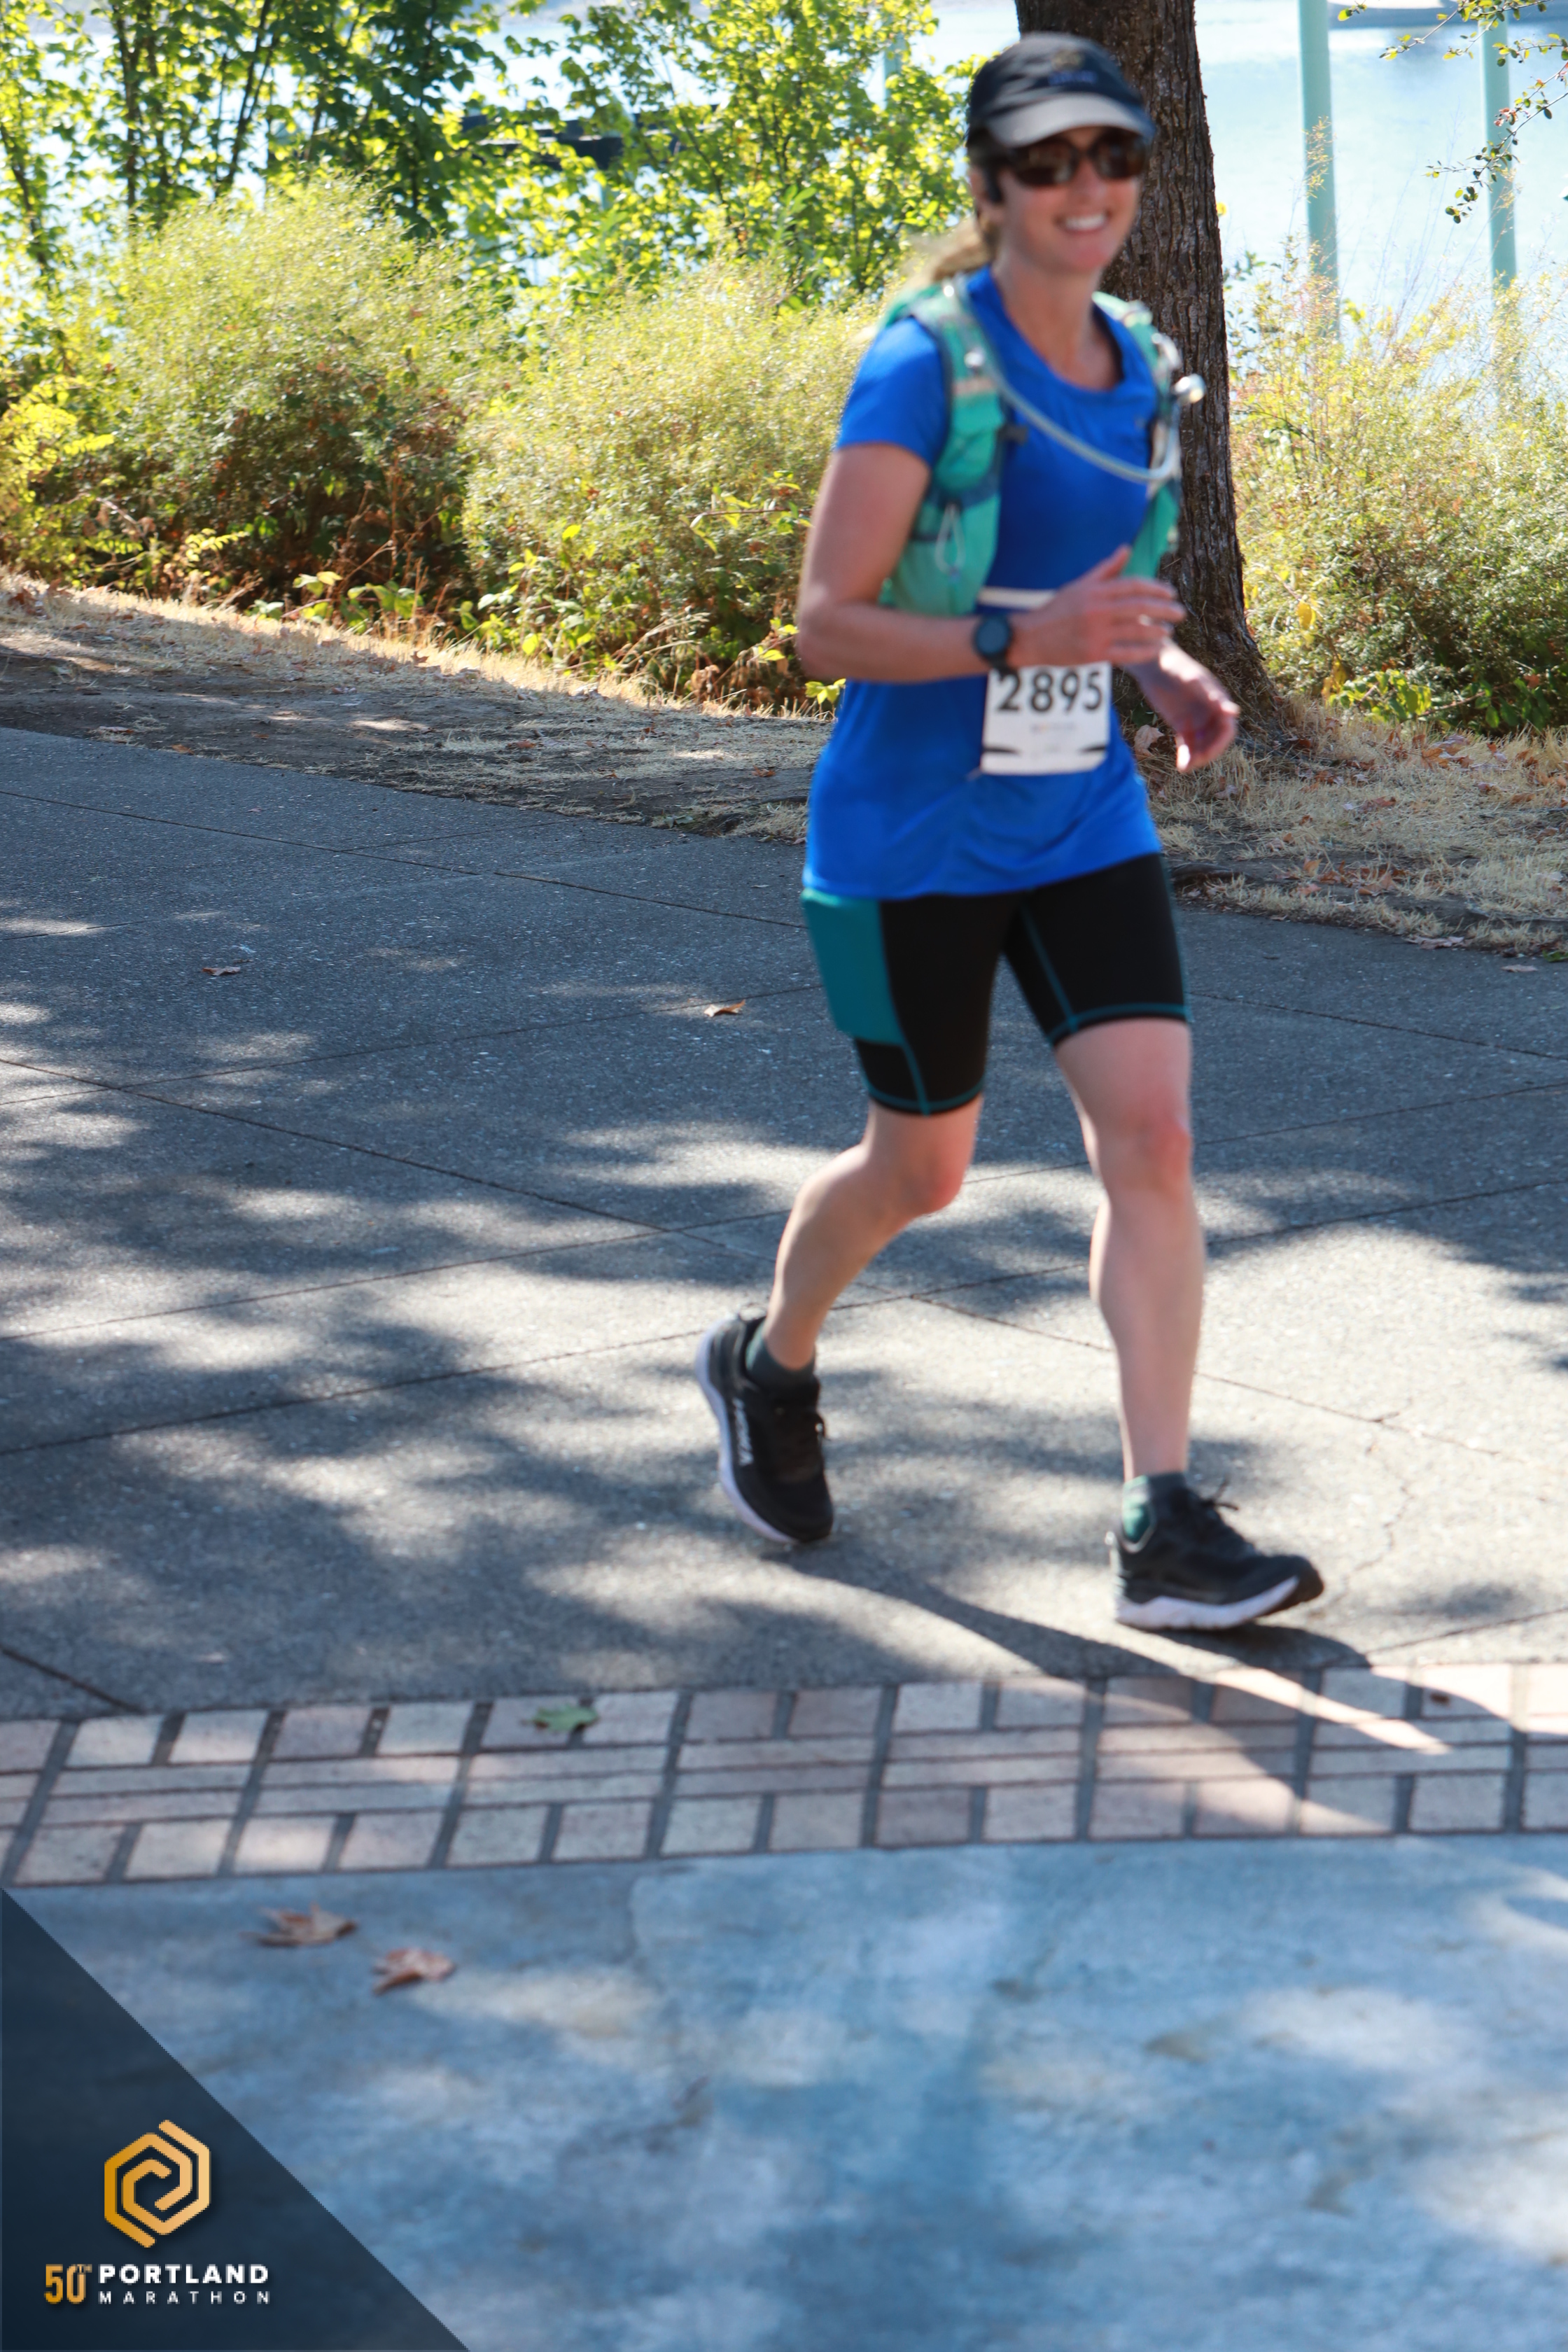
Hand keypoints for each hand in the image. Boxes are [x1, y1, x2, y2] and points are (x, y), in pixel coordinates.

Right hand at [1011, 547, 1184, 668]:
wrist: (1030, 638)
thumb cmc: (1056, 610)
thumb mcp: (1079, 585)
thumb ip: (1105, 569)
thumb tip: (1126, 549)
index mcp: (1095, 591)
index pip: (1132, 586)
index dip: (1155, 589)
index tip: (1170, 593)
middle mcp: (1097, 610)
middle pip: (1139, 607)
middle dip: (1163, 609)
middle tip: (1180, 612)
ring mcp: (1095, 633)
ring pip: (1135, 630)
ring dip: (1156, 631)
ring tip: (1169, 631)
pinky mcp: (1093, 653)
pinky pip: (1125, 652)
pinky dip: (1143, 651)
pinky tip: (1156, 650)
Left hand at [1131, 644, 1238, 772]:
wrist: (1153, 664)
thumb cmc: (1176, 667)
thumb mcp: (1193, 681)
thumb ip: (1212, 696)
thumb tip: (1234, 712)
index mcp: (1218, 701)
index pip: (1227, 728)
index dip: (1220, 743)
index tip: (1207, 753)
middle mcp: (1210, 712)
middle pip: (1216, 740)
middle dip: (1208, 753)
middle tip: (1194, 762)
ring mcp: (1196, 719)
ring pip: (1202, 745)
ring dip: (1197, 757)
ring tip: (1185, 767)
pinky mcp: (1182, 725)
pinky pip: (1188, 745)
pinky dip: (1186, 756)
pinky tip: (1181, 766)